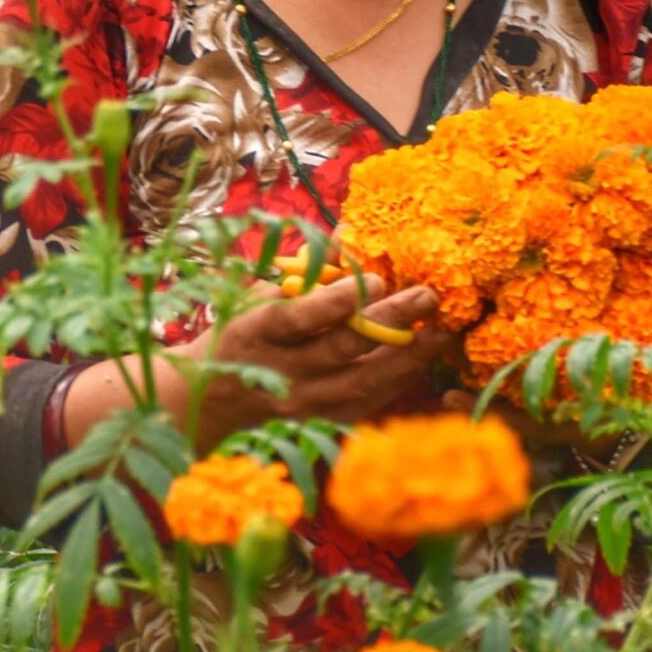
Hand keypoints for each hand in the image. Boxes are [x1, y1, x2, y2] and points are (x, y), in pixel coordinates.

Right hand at [172, 269, 458, 452]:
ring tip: (440, 333)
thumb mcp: (260, 294)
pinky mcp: (321, 421)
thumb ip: (308, 268)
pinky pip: (368, 403)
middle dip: (390, 323)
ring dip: (406, 357)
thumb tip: (350, 230)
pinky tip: (423, 360)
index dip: (338, 302)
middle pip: (343, 350)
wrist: (211, 398)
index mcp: (259, 332)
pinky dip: (398, 381)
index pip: (301, 318)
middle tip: (427, 296)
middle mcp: (282, 372)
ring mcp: (304, 402)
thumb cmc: (240, 330)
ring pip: (363, 383)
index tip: (376, 278)